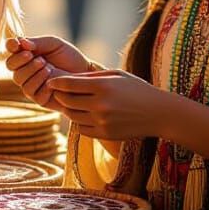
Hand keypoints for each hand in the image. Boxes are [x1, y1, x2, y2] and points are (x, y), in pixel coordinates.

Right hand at [5, 35, 91, 107]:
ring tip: (49, 67)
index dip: (11, 46)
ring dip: (33, 72)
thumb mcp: (54, 44)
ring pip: (19, 80)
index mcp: (26, 54)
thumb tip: (20, 42)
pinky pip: (32, 93)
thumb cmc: (69, 56)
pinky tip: (53, 81)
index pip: (10, 50)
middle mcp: (25, 70)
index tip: (18, 44)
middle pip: (11, 65)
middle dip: (21, 60)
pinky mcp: (39, 99)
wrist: (85, 73)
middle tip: (37, 58)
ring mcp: (31, 85)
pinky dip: (41, 85)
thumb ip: (37, 42)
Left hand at [45, 69, 170, 142]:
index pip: (69, 84)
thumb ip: (91, 76)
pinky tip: (84, 115)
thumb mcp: (116, 75)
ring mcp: (102, 121)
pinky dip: (79, 122)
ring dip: (68, 109)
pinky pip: (81, 129)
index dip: (56, 83)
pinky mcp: (104, 134)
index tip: (51, 82)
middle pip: (67, 101)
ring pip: (72, 116)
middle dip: (60, 96)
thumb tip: (67, 79)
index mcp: (103, 86)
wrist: (157, 113)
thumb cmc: (136, 89)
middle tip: (58, 92)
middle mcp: (100, 104)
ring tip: (72, 103)